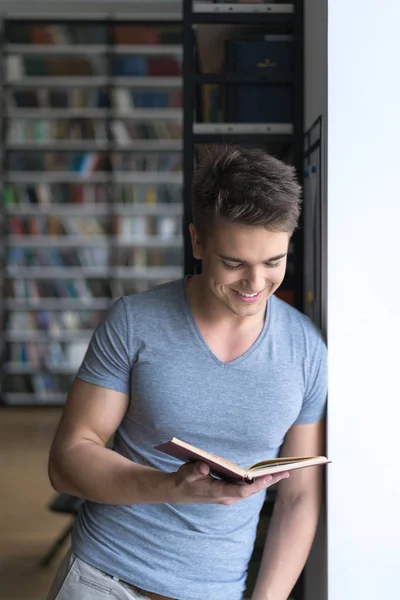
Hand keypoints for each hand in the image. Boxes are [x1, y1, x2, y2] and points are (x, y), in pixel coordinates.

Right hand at [169, 461, 288, 504]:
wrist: (177, 491)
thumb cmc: (183, 481)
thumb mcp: (186, 474)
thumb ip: (195, 471)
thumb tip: (204, 466)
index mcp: (218, 493)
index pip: (241, 491)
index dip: (256, 484)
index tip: (269, 476)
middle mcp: (227, 497)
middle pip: (251, 490)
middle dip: (269, 481)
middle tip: (286, 472)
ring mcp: (228, 495)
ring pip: (251, 489)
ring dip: (266, 480)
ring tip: (283, 472)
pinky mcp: (228, 491)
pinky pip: (247, 486)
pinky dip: (258, 480)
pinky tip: (268, 473)